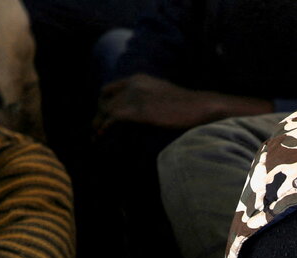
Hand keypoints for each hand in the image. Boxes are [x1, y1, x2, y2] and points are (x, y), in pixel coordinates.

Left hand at [94, 74, 273, 134]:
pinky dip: (103, 129)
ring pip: (106, 110)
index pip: (110, 88)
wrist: (202, 107)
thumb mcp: (165, 98)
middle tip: (95, 132)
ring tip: (95, 139)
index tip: (102, 117)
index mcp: (140, 79)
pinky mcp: (138, 110)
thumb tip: (142, 116)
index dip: (103, 103)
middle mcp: (134, 83)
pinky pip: (112, 119)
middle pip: (105, 100)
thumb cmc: (189, 108)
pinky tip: (101, 138)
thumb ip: (149, 101)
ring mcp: (135, 96)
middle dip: (98, 116)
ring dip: (98, 125)